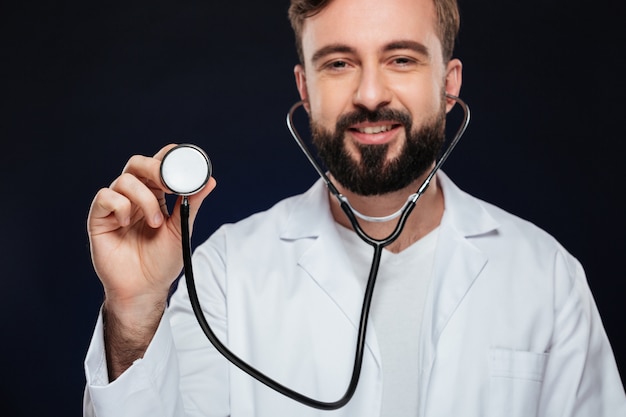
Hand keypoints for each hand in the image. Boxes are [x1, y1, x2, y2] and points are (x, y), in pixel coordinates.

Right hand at [88, 144, 215, 316]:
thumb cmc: (162, 262)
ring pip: (124, 180)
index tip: (183, 165)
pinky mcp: (99, 219)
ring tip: (155, 223)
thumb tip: (210, 180)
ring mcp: (116, 207)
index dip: (168, 158)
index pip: (158, 164)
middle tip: (170, 186)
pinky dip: (120, 205)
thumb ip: (192, 203)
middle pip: (137, 163)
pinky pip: (104, 197)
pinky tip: (127, 222)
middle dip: (155, 168)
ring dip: (144, 198)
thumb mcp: (181, 229)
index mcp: (156, 195)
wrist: (145, 289)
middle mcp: (135, 197)